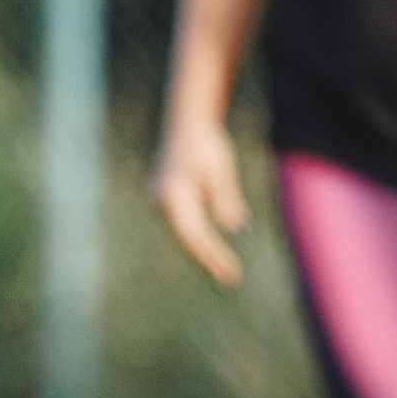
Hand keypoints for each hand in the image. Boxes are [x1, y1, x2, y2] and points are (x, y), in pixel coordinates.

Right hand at [154, 120, 250, 287]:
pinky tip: (213, 246)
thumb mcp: (220, 170)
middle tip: (230, 277)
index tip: (230, 272)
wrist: (187, 120)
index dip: (213, 256)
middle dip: (209, 258)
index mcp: (174, 197)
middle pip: (187, 239)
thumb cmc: (205, 143)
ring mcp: (162, 200)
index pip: (195, 236)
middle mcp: (162, 202)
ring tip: (224, 267)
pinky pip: (185, 222)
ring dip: (204, 249)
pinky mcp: (168, 196)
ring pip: (185, 232)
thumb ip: (225, 199)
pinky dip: (200, 235)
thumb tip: (234, 228)